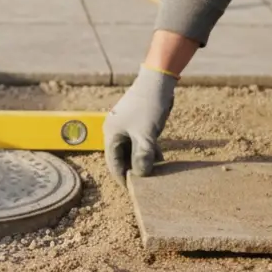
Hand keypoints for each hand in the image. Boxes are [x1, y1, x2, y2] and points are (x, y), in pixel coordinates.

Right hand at [103, 66, 177, 180]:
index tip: (134, 190)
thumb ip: (142, 156)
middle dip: (133, 169)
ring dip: (142, 160)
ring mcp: (126, 126)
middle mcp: (116, 131)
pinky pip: (140, 141)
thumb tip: (141, 174)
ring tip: (155, 172)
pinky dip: (148, 150)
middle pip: (122, 156)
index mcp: (111, 134)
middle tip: (146, 183)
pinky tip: (160, 157)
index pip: (113, 162)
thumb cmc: (148, 107)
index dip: (123, 177)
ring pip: (132, 149)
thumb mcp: (146, 135)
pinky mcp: (137, 122)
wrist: (157, 81)